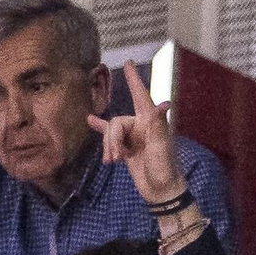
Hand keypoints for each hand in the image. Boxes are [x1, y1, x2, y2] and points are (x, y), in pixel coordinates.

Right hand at [88, 61, 186, 207]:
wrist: (161, 191)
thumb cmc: (165, 169)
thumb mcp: (162, 148)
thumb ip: (159, 125)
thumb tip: (164, 104)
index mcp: (152, 122)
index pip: (141, 96)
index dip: (134, 80)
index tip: (128, 63)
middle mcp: (142, 126)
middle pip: (117, 123)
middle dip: (112, 139)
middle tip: (116, 158)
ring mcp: (134, 137)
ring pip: (111, 133)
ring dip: (109, 147)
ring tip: (113, 161)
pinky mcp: (127, 148)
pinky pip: (109, 136)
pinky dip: (101, 133)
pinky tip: (89, 120)